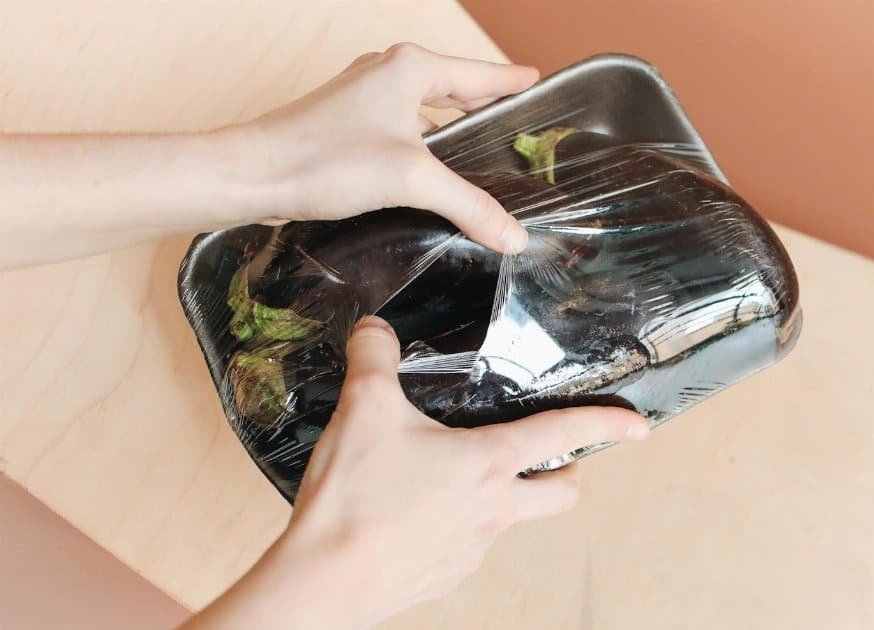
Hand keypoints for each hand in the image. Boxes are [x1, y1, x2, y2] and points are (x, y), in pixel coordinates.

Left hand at [243, 43, 535, 252]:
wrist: (254, 175)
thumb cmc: (323, 159)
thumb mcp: (412, 181)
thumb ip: (470, 205)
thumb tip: (514, 235)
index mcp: (410, 68)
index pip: (479, 74)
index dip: (511, 81)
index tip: (537, 81)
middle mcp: (388, 73)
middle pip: (454, 89)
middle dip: (484, 108)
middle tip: (516, 125)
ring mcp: (364, 98)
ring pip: (425, 111)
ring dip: (451, 131)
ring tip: (481, 155)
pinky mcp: (346, 124)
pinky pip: (402, 129)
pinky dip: (424, 146)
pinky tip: (432, 175)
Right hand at [277, 316, 648, 629]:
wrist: (326, 583)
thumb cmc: (356, 500)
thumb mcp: (364, 409)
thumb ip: (374, 358)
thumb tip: (374, 331)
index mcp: (488, 462)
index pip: (563, 432)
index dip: (606, 423)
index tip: (638, 425)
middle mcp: (494, 509)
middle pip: (560, 493)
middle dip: (567, 473)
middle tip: (550, 459)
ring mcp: (473, 548)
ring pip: (514, 521)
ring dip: (507, 499)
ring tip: (463, 479)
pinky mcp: (447, 576)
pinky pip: (470, 548)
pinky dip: (461, 528)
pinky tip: (421, 515)